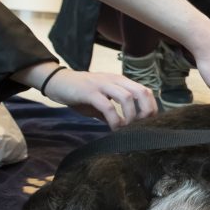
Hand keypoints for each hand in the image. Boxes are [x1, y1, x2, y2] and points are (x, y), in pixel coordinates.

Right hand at [14, 64, 157, 128]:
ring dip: (131, 117)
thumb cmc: (80, 94)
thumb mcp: (101, 102)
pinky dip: (114, 119)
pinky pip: (107, 106)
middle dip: (146, 111)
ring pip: (127, 98)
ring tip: (127, 129)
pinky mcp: (89, 92)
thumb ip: (114, 111)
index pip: (145, 91)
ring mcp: (102, 85)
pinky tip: (114, 128)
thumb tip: (127, 129)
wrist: (57, 82)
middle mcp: (115, 80)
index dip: (151, 107)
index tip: (150, 123)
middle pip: (141, 92)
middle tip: (142, 127)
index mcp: (120, 81)